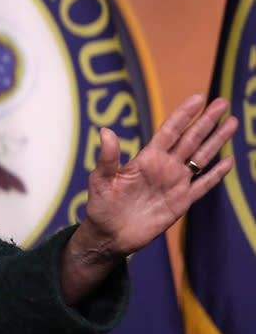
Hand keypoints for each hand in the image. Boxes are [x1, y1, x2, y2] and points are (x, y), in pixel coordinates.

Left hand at [60, 94, 236, 302]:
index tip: (198, 98)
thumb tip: (105, 131)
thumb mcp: (100, 180)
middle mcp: (164, 167)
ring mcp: (174, 183)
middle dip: (206, 121)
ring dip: (216, 141)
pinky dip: (215, 174)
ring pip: (201, 157)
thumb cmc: (101, 206)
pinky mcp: (181, 202)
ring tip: (232, 123)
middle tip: (222, 102)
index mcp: (146, 158)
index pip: (169, 131)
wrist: (109, 235)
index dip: (183, 114)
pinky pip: (202, 185)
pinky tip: (228, 161)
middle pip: (190, 139)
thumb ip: (107, 157)